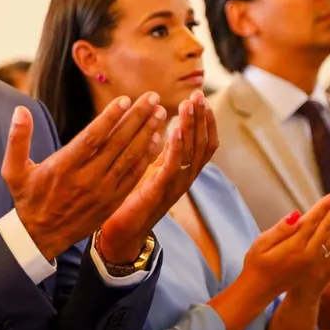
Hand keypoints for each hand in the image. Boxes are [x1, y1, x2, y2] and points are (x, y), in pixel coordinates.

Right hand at [2, 93, 164, 260]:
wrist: (41, 236)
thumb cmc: (28, 198)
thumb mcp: (13, 170)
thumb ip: (18, 138)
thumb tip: (21, 109)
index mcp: (63, 168)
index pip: (92, 138)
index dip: (110, 117)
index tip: (125, 99)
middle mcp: (86, 179)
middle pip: (117, 144)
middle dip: (137, 118)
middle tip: (153, 98)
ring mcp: (102, 192)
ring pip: (129, 158)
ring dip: (147, 134)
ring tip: (160, 114)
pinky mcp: (112, 202)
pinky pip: (133, 176)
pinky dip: (146, 158)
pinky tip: (157, 141)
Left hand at [97, 92, 219, 262]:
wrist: (123, 234)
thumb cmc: (134, 201)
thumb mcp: (150, 170)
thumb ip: (158, 152)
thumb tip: (159, 126)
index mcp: (182, 172)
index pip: (204, 143)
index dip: (206, 121)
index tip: (201, 98)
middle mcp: (184, 179)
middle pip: (203, 144)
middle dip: (202, 118)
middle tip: (198, 95)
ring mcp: (175, 187)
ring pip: (192, 153)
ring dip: (191, 127)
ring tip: (188, 105)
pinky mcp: (159, 193)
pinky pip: (172, 168)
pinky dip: (176, 148)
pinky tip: (173, 130)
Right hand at [242, 191, 329, 302]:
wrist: (260, 290)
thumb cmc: (256, 264)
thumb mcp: (261, 244)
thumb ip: (280, 230)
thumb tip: (296, 215)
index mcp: (294, 246)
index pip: (313, 221)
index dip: (325, 206)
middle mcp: (309, 255)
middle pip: (327, 227)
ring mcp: (316, 264)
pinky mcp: (318, 270)